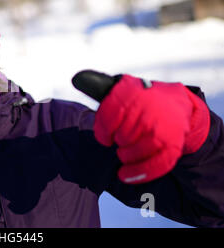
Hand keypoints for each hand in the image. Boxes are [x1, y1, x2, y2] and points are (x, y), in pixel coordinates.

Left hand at [73, 71, 209, 183]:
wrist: (177, 105)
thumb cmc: (139, 100)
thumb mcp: (119, 88)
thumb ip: (96, 85)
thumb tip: (77, 78)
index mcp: (130, 92)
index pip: (107, 119)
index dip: (103, 131)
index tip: (107, 133)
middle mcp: (146, 108)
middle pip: (119, 138)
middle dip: (119, 140)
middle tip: (125, 136)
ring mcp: (160, 128)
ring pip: (130, 153)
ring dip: (126, 155)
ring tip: (130, 147)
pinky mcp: (172, 145)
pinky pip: (151, 166)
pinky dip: (136, 173)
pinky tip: (124, 175)